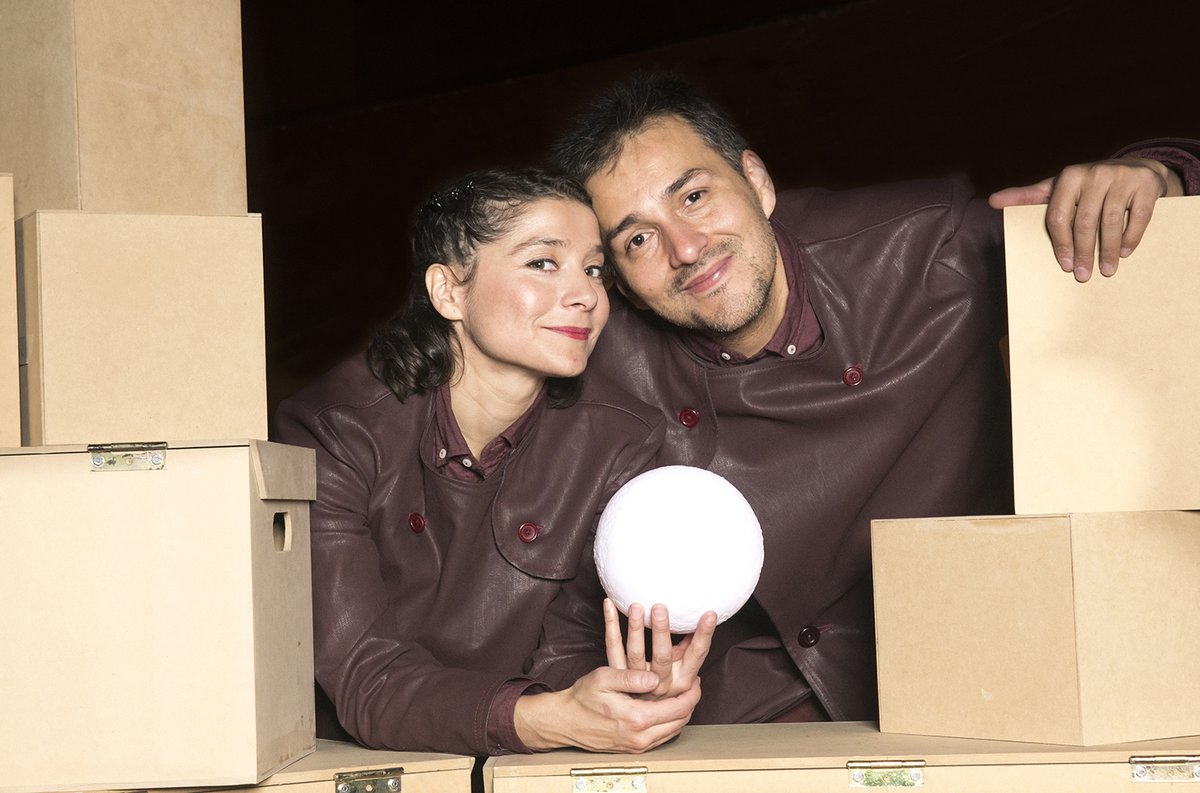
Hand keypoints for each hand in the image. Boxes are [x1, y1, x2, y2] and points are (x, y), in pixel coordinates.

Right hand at [513, 665, 700, 752]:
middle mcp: (639, 737)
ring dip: (682, 715)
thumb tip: (655, 679)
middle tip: (694, 687)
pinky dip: (670, 724)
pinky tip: (667, 710)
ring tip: (684, 696)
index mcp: (636, 718)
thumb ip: (631, 678)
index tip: (696, 680)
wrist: (565, 721)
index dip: (692, 694)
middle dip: (691, 704)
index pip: (678, 708)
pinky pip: (661, 738)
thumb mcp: (604, 678)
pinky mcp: (632, 749)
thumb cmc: (583, 697)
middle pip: (680, 722)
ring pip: (672, 732)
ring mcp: (636, 746)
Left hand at [605, 599, 715, 699]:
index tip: (709, 614)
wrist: (636, 720)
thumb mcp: (681, 673)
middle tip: (660, 608)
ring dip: (635, 627)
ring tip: (636, 606)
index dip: (704, 634)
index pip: (697, 654)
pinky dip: (610, 625)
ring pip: (635, 653)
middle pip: (662, 656)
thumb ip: (689, 650)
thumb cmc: (663, 689)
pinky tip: (609, 605)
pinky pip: (612, 648)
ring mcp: (638, 681)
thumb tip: (704, 621)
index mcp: (682, 680)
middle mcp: (660, 683)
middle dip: (661, 631)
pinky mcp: (617, 677)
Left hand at [988, 157, 1182, 281]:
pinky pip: (1138, 217)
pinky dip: (1131, 239)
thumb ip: (1028, 196)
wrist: (1137, 168)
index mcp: (1068, 177)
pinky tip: (1126, 253)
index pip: (1058, 217)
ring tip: (1106, 271)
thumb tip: (993, 200)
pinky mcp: (1145, 184)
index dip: (1060, 245)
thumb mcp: (1058, 188)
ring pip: (1111, 222)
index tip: (1063, 266)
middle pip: (1084, 223)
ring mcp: (1121, 177)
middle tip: (1083, 276)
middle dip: (1083, 254)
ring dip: (1109, 252)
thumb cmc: (1088, 186)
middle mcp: (1094, 173)